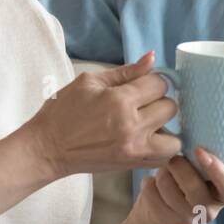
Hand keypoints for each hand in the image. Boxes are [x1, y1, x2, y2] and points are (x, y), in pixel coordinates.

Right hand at [28, 51, 181, 178]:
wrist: (47, 148)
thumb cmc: (63, 112)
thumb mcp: (90, 82)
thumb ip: (125, 71)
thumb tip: (151, 58)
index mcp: (119, 101)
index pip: (159, 84)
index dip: (151, 81)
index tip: (141, 85)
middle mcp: (131, 126)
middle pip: (170, 107)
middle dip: (159, 101)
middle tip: (142, 103)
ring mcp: (134, 149)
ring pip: (175, 139)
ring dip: (166, 128)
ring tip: (150, 124)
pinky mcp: (132, 165)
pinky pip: (164, 159)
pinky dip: (161, 148)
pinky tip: (148, 139)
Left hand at [131, 137, 223, 223]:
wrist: (161, 211)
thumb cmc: (193, 179)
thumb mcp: (215, 167)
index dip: (217, 171)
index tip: (200, 151)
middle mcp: (209, 212)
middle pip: (193, 187)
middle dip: (178, 166)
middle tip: (174, 157)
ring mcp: (186, 220)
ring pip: (168, 187)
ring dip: (161, 173)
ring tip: (164, 171)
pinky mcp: (164, 222)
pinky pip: (151, 194)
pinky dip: (148, 183)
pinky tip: (152, 183)